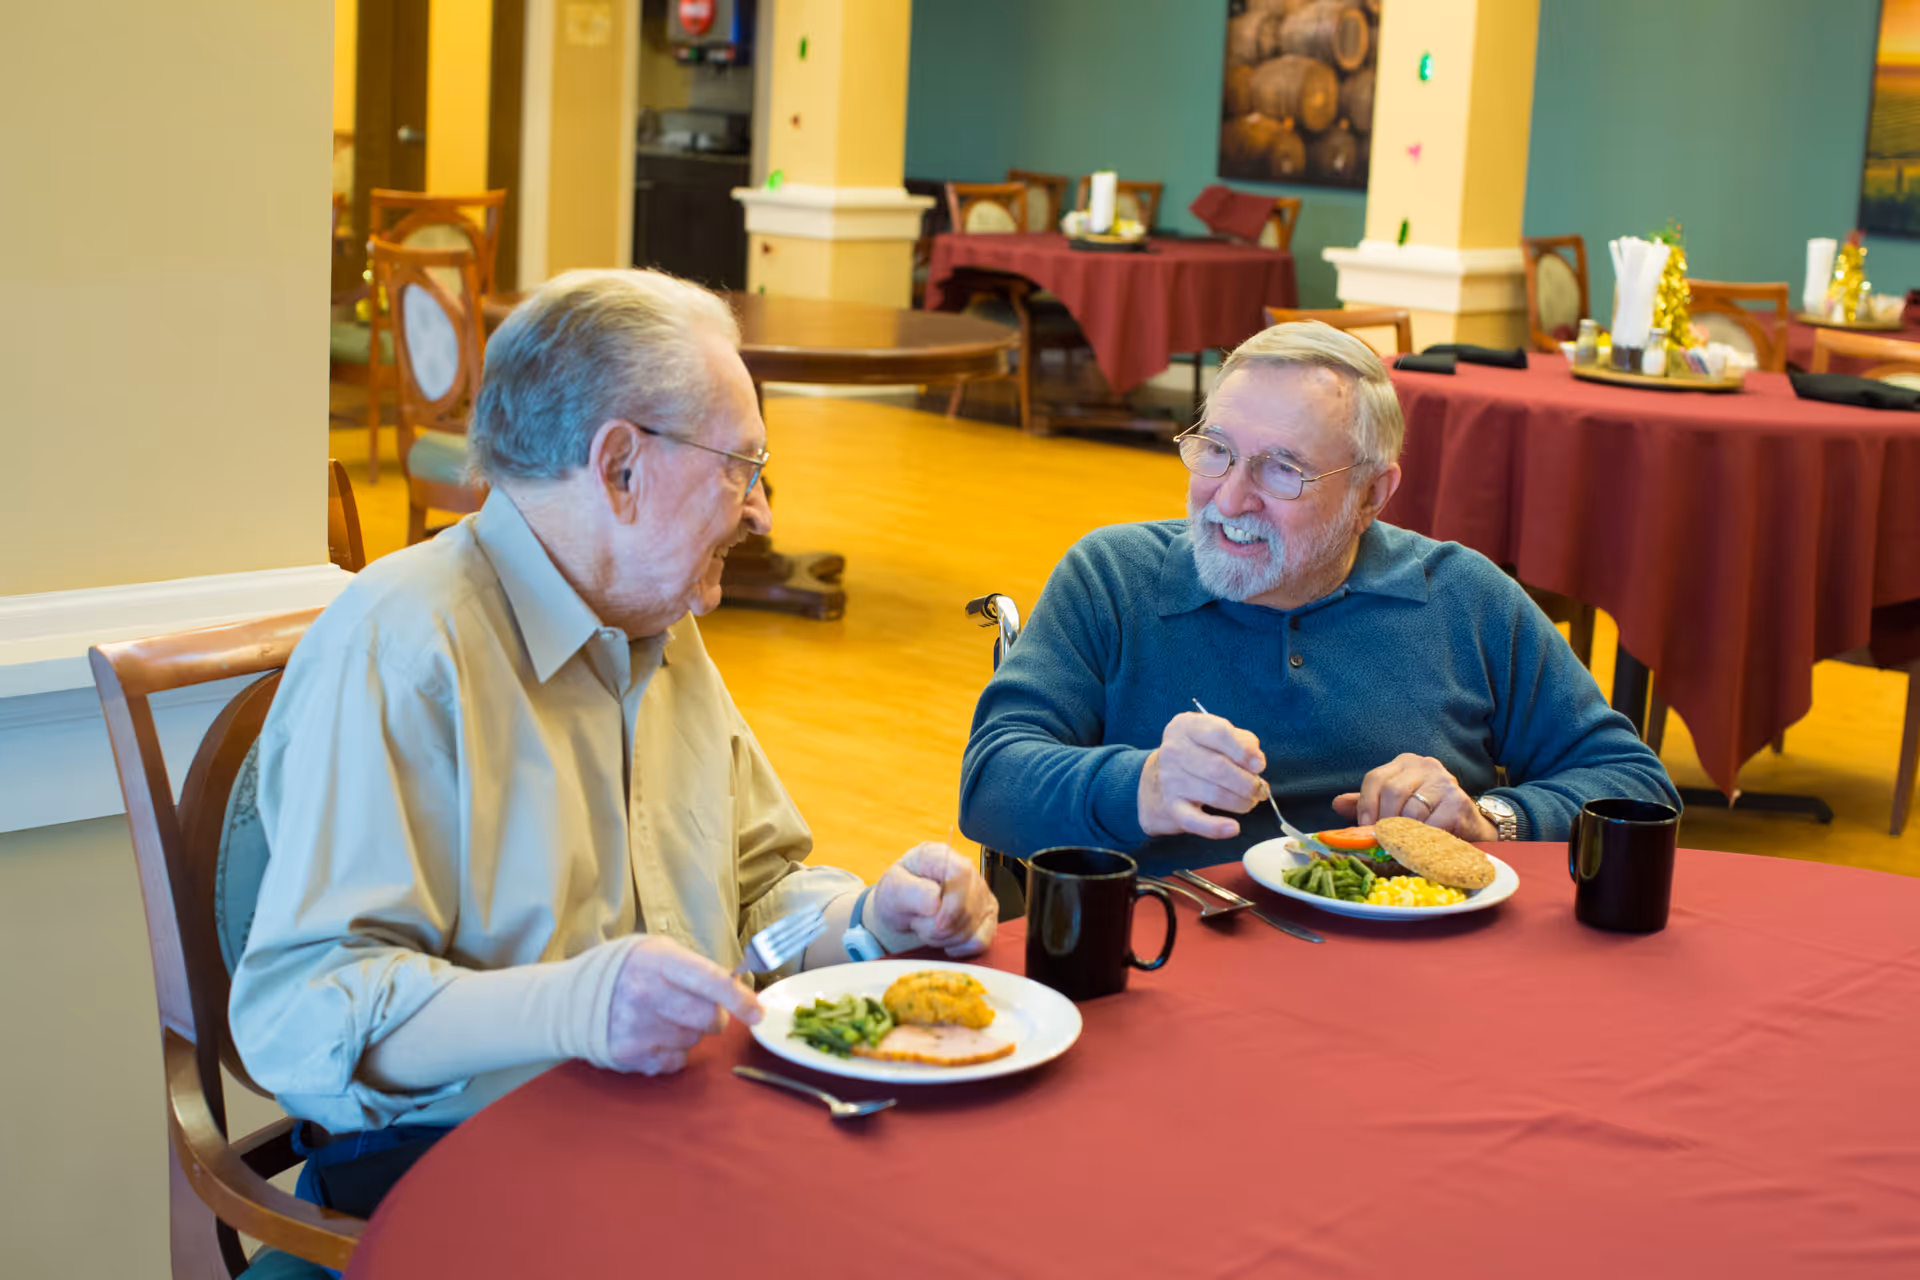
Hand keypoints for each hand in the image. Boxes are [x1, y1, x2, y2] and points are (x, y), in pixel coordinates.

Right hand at [606, 935, 762, 1075]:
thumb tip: (737, 987)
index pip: (710, 981)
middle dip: (713, 1016)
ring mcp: (637, 1028)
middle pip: (708, 1019)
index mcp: (658, 961)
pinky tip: (652, 1034)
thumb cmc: (625, 970)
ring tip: (663, 1017)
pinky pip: (675, 1061)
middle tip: (695, 1008)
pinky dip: (671, 1051)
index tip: (757, 1012)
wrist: (571, 998)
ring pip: (694, 1041)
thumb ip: (695, 968)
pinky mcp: (630, 1056)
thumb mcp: (657, 951)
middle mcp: (646, 994)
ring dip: (688, 1032)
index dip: (739, 998)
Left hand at [871, 842, 996, 957]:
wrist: (902, 909)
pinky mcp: (986, 915)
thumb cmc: (898, 894)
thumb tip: (935, 902)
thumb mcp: (892, 889)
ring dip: (945, 938)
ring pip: (973, 927)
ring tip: (928, 928)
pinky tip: (945, 939)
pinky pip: (981, 940)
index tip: (936, 923)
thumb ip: (910, 892)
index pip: (961, 874)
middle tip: (919, 924)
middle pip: (969, 908)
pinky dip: (960, 947)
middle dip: (940, 928)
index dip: (952, 904)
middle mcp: (967, 870)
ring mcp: (980, 893)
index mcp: (940, 856)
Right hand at [1137, 711, 1267, 839]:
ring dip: (1241, 802)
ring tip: (1249, 801)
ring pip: (1214, 794)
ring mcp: (1170, 780)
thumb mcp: (1217, 735)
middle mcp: (1174, 751)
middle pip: (1218, 768)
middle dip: (1248, 783)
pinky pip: (1194, 821)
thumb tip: (1256, 763)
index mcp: (1187, 727)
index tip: (1259, 765)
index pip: (1218, 734)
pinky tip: (1232, 828)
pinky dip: (1215, 828)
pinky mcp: (1171, 807)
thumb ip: (1242, 741)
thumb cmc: (1198, 753)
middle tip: (1259, 789)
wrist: (1158, 780)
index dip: (1244, 750)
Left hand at [1331, 753, 1497, 842]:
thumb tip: (1337, 804)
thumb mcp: (1394, 805)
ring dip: (1403, 834)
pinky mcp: (1459, 801)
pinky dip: (1422, 840)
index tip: (1363, 828)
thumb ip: (1368, 803)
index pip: (1375, 778)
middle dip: (1383, 821)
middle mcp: (1425, 766)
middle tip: (1381, 842)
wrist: (1469, 824)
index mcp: (1404, 763)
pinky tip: (1420, 848)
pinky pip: (1432, 824)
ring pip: (1412, 810)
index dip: (1365, 805)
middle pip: (1392, 791)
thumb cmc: (1427, 814)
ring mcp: (1444, 781)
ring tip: (1400, 847)